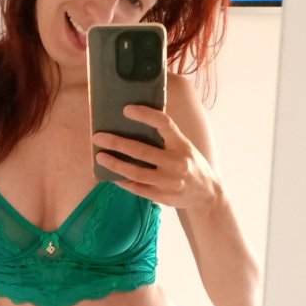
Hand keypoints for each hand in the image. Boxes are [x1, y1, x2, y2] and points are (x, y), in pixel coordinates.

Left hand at [93, 104, 218, 210]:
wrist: (207, 194)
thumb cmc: (192, 164)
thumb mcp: (185, 146)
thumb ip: (167, 137)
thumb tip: (139, 120)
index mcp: (182, 145)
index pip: (164, 124)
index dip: (145, 115)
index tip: (126, 109)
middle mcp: (176, 163)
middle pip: (142, 151)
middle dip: (117, 143)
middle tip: (98, 137)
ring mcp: (169, 182)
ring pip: (136, 172)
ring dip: (115, 164)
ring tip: (100, 157)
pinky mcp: (162, 196)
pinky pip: (137, 188)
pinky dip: (122, 181)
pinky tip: (111, 175)